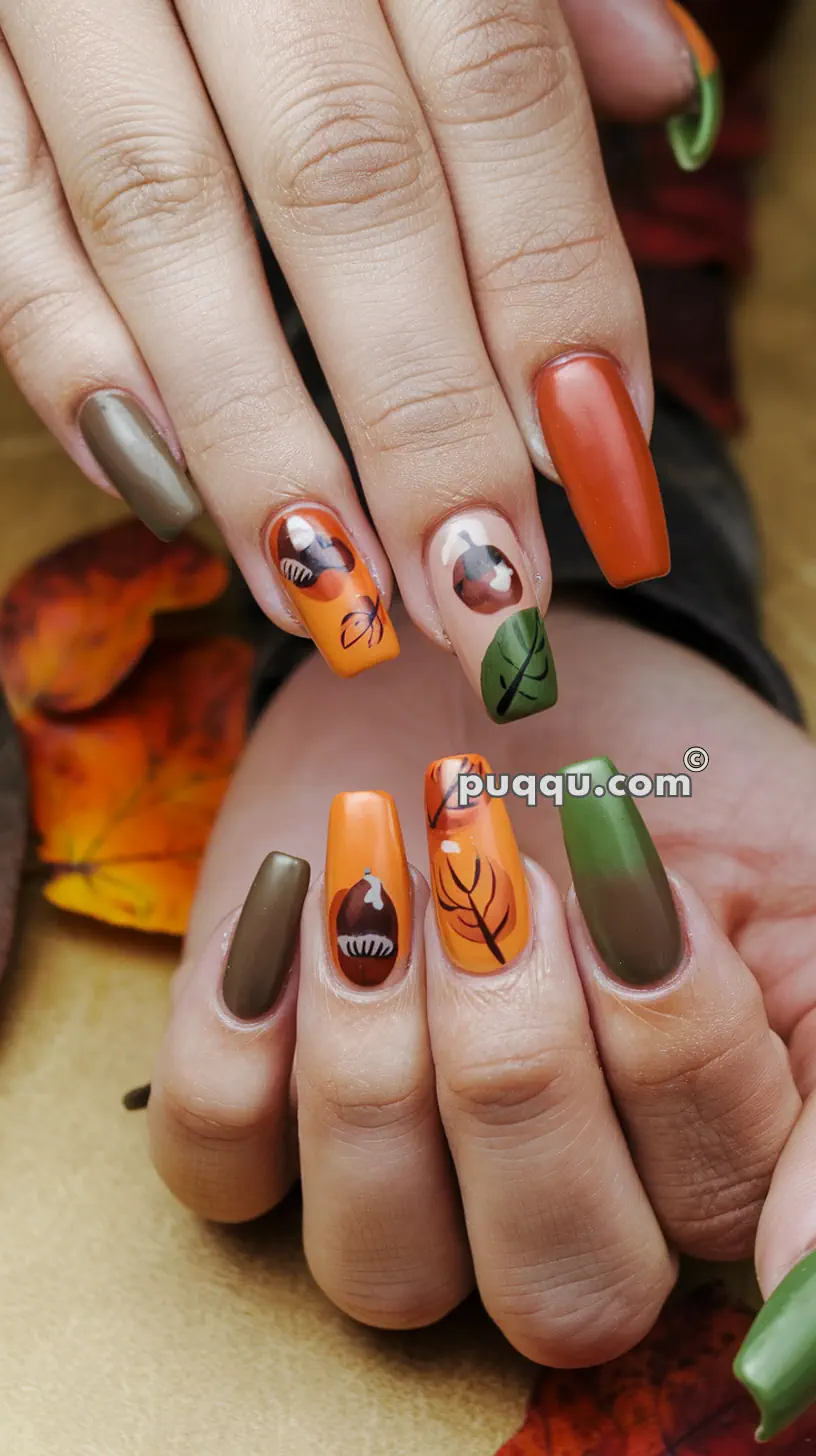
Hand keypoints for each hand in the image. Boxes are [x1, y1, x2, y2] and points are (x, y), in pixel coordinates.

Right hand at [0, 0, 715, 718]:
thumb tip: (667, 89)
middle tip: (482, 597)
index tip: (601, 465)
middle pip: (346, 184)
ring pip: (166, 222)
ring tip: (337, 600)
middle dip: (423, 415)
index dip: (554, 288)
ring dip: (258, 435)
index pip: (496, 87)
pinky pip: (1, 223)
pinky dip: (74, 362)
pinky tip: (166, 493)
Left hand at [145, 602, 815, 1400]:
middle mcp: (547, 1215)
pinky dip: (242, 1026)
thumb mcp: (796, 895)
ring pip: (383, 1258)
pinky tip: (294, 896)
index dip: (673, 1044)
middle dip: (522, 1067)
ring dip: (382, 1054)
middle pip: (553, 1285)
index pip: (711, 1211)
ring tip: (393, 864)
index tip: (628, 865)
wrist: (511, 678)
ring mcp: (394, 1180)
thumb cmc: (670, 783)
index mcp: (700, 1173)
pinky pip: (221, 1158)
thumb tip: (789, 1288)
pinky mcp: (256, 1111)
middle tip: (502, 875)